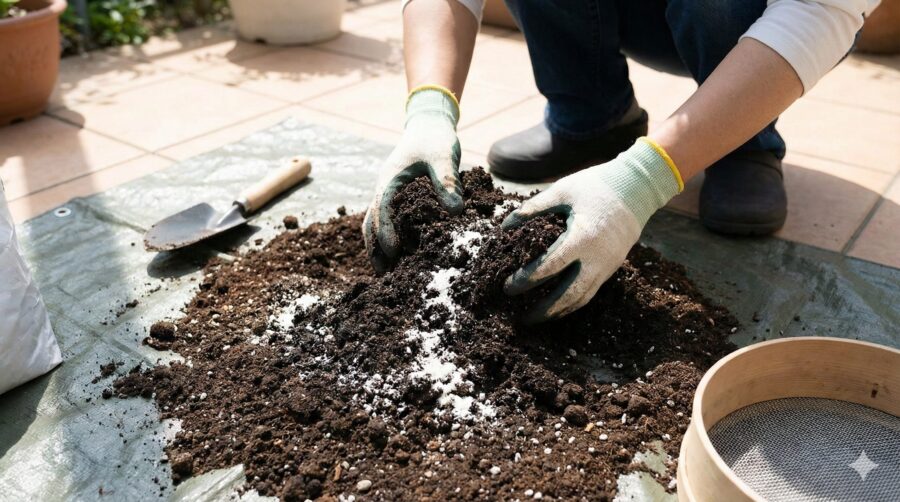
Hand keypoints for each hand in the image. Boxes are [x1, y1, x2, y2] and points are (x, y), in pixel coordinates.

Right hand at [363, 87, 463, 271]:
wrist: (429, 124)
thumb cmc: (435, 138)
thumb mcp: (443, 156)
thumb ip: (448, 180)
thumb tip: (455, 211)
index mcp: (390, 179)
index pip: (381, 208)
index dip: (386, 231)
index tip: (393, 251)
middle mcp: (384, 189)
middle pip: (371, 222)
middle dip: (375, 248)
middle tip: (383, 274)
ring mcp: (388, 194)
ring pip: (375, 224)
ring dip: (378, 247)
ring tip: (387, 273)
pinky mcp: (398, 199)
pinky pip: (387, 221)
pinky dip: (388, 238)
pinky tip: (400, 257)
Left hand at [502, 138, 682, 322]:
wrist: (637, 188)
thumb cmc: (596, 186)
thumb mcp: (562, 191)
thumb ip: (533, 208)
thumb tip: (505, 225)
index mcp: (582, 238)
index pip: (550, 267)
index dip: (527, 280)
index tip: (508, 287)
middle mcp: (597, 258)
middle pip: (569, 294)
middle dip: (544, 310)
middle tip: (521, 317)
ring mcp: (607, 266)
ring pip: (582, 298)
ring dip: (559, 312)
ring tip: (537, 318)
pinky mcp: (612, 267)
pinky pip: (591, 292)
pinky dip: (573, 303)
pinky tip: (558, 307)